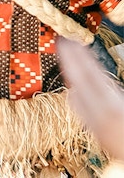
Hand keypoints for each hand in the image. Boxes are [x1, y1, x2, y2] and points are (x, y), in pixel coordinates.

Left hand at [57, 36, 123, 159]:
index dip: (77, 57)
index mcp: (113, 109)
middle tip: (62, 43)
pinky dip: (79, 96)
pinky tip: (79, 89)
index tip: (66, 40)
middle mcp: (100, 119)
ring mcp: (98, 130)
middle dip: (70, 63)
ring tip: (72, 60)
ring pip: (78, 99)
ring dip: (74, 78)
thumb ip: (115, 90)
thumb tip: (95, 81)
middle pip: (78, 85)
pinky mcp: (100, 137)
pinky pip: (83, 112)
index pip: (89, 76)